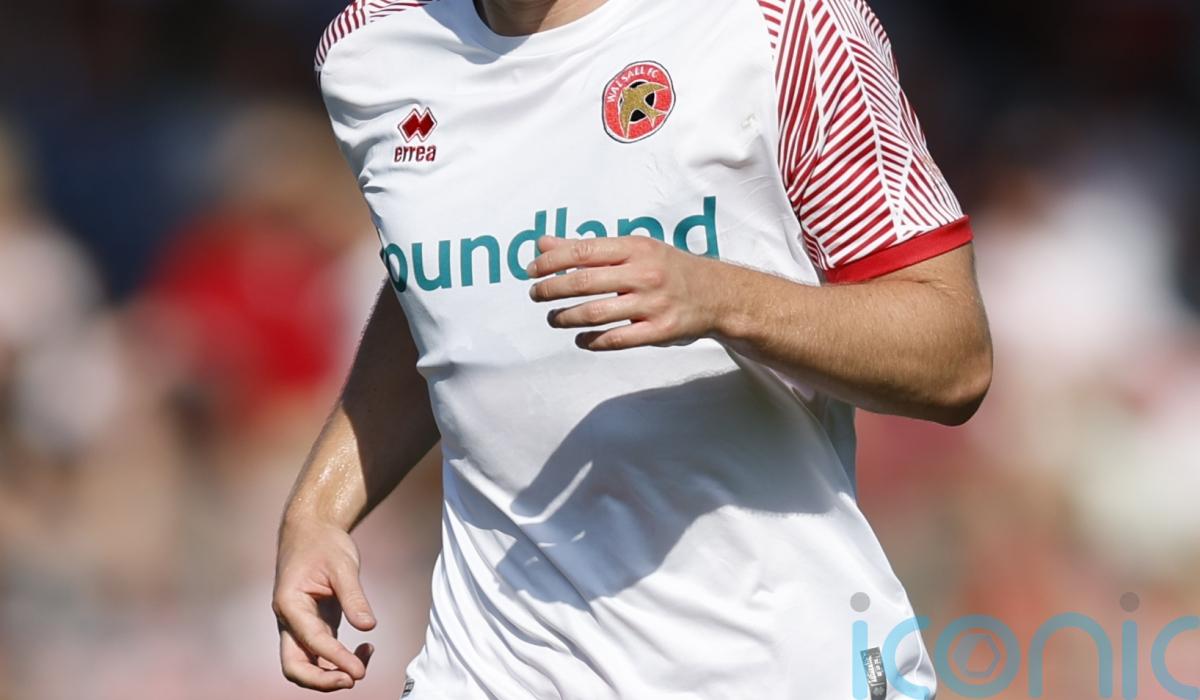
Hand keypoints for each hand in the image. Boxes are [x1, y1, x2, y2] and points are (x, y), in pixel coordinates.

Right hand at [273, 518, 375, 690]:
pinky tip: (366, 648)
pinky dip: (340, 658)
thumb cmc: (323, 543)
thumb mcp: (343, 565)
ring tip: (364, 662)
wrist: (311, 530)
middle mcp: (289, 620)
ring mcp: (300, 625)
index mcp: (289, 604)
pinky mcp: (314, 625)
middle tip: (353, 679)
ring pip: (307, 663)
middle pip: (295, 666)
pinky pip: (322, 652)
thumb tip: (368, 627)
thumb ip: (353, 597)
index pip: (311, 641)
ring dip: (332, 672)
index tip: (358, 671)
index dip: (335, 658)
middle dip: (321, 680)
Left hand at [527, 236, 725, 350]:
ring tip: (553, 318)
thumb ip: (588, 248)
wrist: (717, 294)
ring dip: (566, 317)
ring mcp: (653, 304)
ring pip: (596, 313)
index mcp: (636, 248)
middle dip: (552, 290)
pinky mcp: (659, 331)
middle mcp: (644, 274)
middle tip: (536, 295)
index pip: (583, 251)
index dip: (552, 262)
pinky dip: (592, 341)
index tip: (532, 270)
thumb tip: (544, 244)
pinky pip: (617, 340)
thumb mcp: (634, 249)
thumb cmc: (667, 268)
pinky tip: (580, 339)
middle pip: (584, 282)